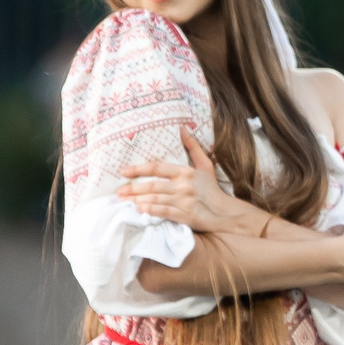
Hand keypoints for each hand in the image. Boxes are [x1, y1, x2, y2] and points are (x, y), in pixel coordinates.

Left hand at [120, 129, 259, 231]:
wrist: (225, 213)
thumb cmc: (212, 189)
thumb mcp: (205, 165)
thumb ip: (193, 147)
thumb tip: (182, 129)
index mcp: (185, 172)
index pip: (156, 168)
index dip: (138, 169)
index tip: (123, 171)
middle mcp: (183, 186)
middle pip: (152, 186)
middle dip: (133, 188)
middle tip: (118, 191)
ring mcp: (184, 201)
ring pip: (155, 199)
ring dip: (138, 200)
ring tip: (124, 200)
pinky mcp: (185, 216)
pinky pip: (163, 212)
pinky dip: (151, 210)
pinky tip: (140, 209)